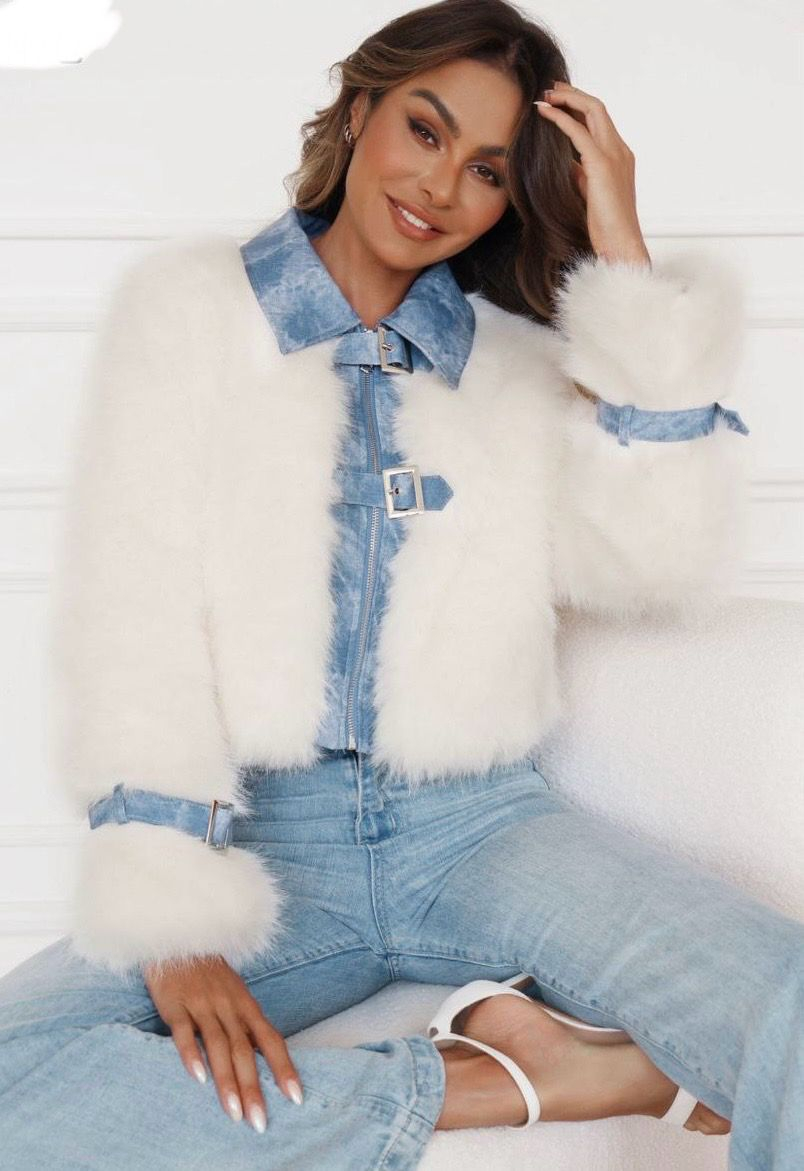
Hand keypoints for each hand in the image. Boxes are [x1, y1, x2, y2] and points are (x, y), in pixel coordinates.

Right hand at [143, 954, 303, 1132]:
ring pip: (218, 1045)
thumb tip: (264, 1061)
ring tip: (234, 1112)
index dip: (284, 1067)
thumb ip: (246, 1025)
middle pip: (244, 1050)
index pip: (271, 1039)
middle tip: (259, 1121)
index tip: (295, 1097)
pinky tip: (198, 1078)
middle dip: (254, 1087)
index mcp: (246, 1004)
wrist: (178, 938)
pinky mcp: (176, 1004)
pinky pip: (184, 1032)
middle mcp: (228, 1006)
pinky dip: (191, 1054)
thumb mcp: (235, 994)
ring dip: (227, 1081)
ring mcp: (202, 1004)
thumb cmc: (210, 973)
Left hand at [535, 80, 650, 266]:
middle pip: (598, 108)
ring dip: (567, 98)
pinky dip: (561, 118)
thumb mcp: (590, 195)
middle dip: (573, 94)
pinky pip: (579, 132)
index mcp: (619, 157)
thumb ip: (581, 176)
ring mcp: (614, 155)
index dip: (579, 107)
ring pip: (592, 110)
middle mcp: (620, 150)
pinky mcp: (602, 165)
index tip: (559, 100)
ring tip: (545, 95)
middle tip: (550, 88)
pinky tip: (544, 112)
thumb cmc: (606, 227)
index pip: (600, 121)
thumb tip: (567, 165)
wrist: (621, 244)